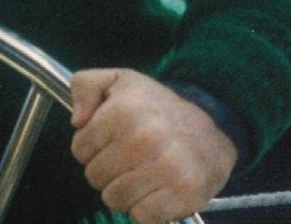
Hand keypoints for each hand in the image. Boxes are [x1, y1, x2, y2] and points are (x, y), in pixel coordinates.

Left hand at [70, 68, 236, 223]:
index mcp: (123, 111)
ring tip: (138, 175)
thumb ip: (84, 86)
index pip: (80, 150)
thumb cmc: (157, 106)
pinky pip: (143, 216)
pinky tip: (154, 191)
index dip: (90, 148)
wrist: (214, 123)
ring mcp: (167, 167)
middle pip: (95, 177)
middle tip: (125, 159)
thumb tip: (77, 121)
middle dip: (105, 171)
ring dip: (122, 192)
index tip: (108, 142)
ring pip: (115, 199)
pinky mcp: (185, 192)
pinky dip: (144, 209)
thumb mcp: (117, 80)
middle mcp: (144, 138)